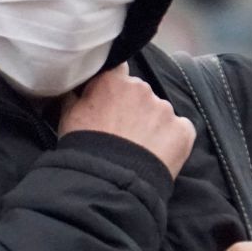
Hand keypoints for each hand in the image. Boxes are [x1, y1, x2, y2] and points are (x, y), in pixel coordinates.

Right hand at [59, 65, 197, 178]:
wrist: (109, 180)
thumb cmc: (84, 147)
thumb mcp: (68, 116)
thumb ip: (75, 94)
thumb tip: (74, 86)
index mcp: (114, 80)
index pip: (118, 70)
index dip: (115, 86)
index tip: (110, 100)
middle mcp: (142, 88)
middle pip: (140, 93)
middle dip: (134, 107)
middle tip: (122, 131)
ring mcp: (165, 109)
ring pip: (160, 112)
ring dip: (152, 124)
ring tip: (139, 148)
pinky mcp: (183, 130)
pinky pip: (180, 130)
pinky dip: (172, 139)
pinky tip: (158, 154)